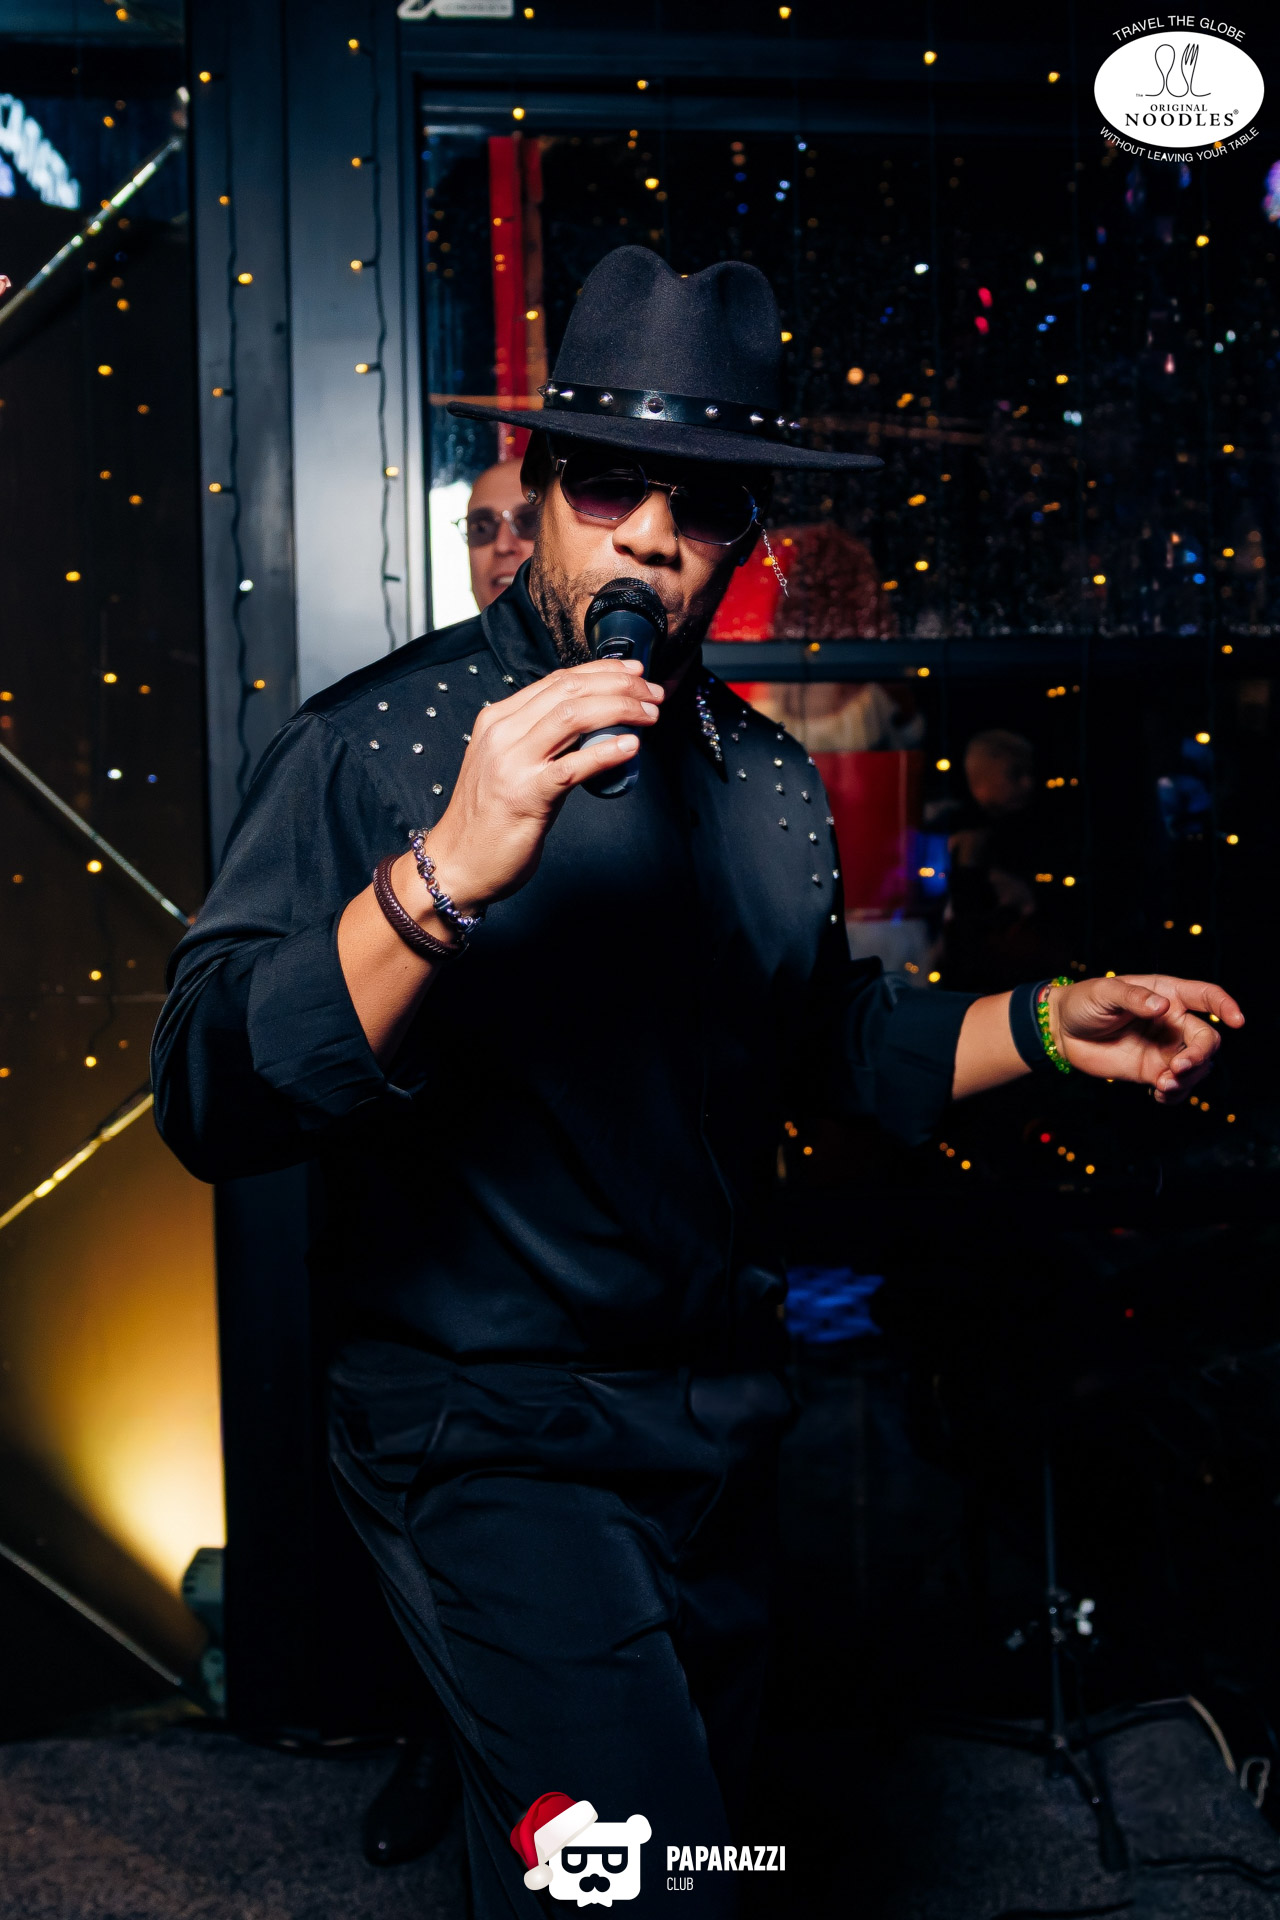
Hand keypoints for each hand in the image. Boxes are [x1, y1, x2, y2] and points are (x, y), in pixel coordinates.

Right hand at [420, 658, 663, 911]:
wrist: (458, 862)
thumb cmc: (489, 819)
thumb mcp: (510, 764)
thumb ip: (543, 741)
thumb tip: (594, 726)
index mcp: (498, 720)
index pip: (557, 680)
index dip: (602, 671)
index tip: (634, 673)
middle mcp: (502, 734)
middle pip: (569, 691)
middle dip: (620, 686)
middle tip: (653, 694)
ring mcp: (512, 763)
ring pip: (573, 716)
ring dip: (620, 709)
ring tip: (649, 716)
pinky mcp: (527, 795)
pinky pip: (573, 766)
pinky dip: (606, 751)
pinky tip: (631, 746)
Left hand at [1049, 974, 1243, 1102]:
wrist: (1062, 1031)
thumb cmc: (1084, 1002)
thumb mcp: (1104, 992)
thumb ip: (1133, 997)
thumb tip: (1161, 1006)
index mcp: (1167, 994)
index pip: (1206, 996)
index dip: (1225, 1006)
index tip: (1236, 1020)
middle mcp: (1173, 1022)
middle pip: (1206, 1039)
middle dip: (1200, 1055)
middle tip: (1178, 1067)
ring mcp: (1165, 1048)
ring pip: (1197, 1066)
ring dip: (1189, 1078)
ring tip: (1164, 1084)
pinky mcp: (1153, 1070)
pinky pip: (1177, 1086)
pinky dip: (1176, 1093)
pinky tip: (1160, 1094)